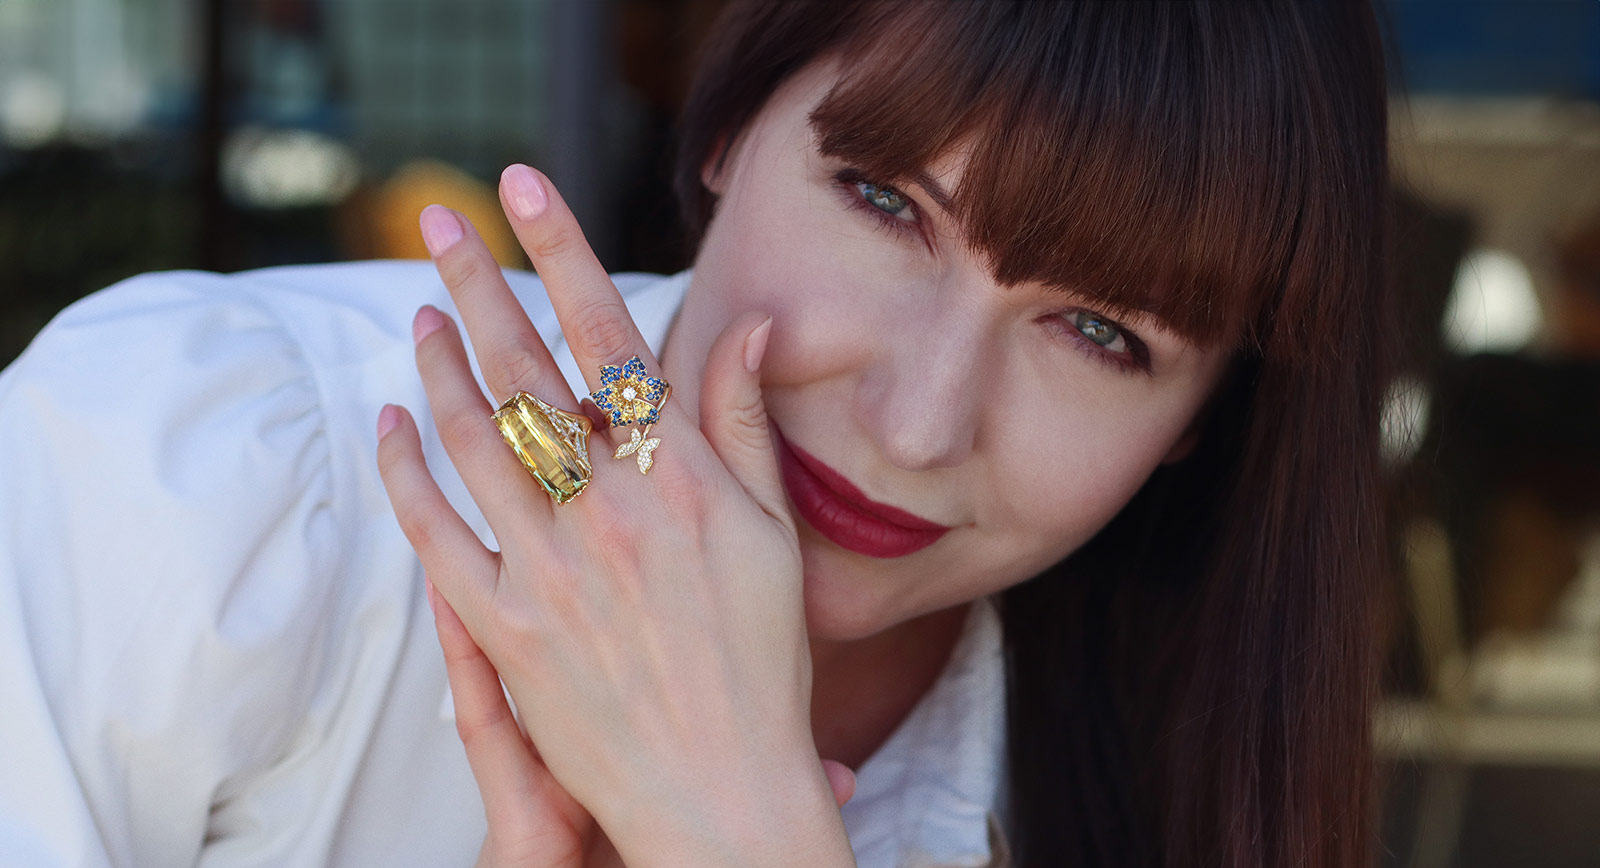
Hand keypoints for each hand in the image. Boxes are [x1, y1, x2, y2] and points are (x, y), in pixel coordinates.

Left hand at [377, 164, 856, 867]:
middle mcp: (612, 508)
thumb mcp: (774, 535)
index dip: (563, 249)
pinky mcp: (505, 627)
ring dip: (437, 362)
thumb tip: (744, 326)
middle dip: (476, 280)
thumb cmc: (761, 662)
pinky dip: (404, 470)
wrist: (722, 789)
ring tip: (419, 312)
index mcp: (683, 477)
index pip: (611, 335)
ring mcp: (551, 567)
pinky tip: (389, 423)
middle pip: (526, 367)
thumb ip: (743, 426)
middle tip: (438, 223)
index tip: (523, 188)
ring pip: (474, 436)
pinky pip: (436, 531)